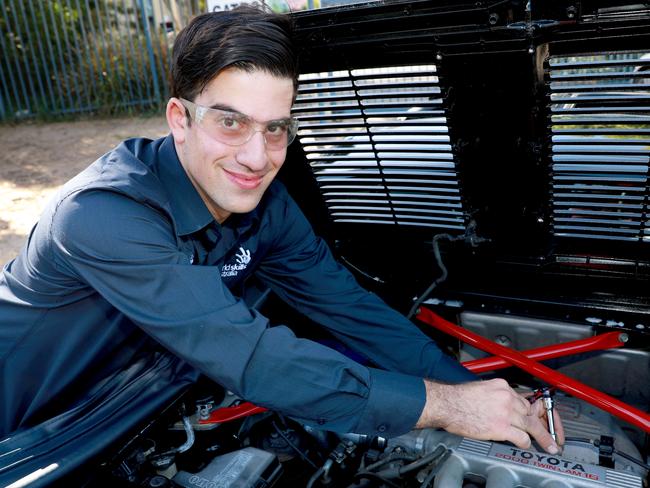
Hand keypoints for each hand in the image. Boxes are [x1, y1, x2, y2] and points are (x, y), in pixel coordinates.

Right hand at [415, 378, 563, 453]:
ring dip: (541, 436)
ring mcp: (505, 412)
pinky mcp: (501, 427)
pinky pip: (521, 436)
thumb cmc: (457, 397)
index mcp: (501, 386)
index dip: (529, 411)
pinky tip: (525, 445)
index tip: (533, 417)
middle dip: (540, 424)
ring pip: (530, 425)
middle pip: (529, 412)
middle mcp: (506, 397)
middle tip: (550, 433)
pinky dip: (525, 442)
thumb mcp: (480, 388)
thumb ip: (495, 395)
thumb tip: (502, 405)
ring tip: (549, 444)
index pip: (522, 399)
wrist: (446, 404)